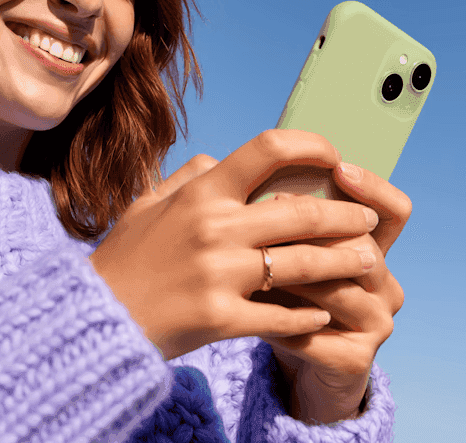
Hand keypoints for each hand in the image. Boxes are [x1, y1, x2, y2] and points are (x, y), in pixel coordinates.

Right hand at [87, 129, 380, 361]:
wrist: (97, 317)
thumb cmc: (124, 259)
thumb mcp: (147, 204)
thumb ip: (187, 177)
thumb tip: (221, 158)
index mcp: (200, 193)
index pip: (267, 150)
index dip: (311, 146)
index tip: (335, 156)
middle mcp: (214, 228)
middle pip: (302, 212)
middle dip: (347, 216)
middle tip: (368, 220)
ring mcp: (220, 274)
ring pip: (304, 264)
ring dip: (344, 262)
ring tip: (367, 262)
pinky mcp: (222, 319)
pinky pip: (282, 316)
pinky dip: (308, 316)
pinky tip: (323, 314)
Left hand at [255, 162, 410, 423]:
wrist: (301, 366)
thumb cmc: (291, 297)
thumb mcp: (293, 253)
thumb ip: (289, 218)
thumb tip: (261, 175)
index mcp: (376, 253)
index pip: (394, 212)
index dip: (374, 187)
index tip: (339, 167)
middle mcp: (386, 286)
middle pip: (363, 246)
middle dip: (314, 229)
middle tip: (268, 211)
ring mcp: (377, 324)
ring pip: (338, 289)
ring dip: (292, 275)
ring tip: (251, 261)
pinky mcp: (356, 361)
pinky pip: (313, 334)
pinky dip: (278, 321)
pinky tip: (247, 312)